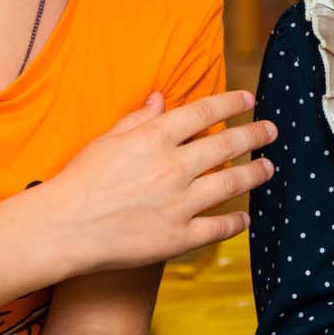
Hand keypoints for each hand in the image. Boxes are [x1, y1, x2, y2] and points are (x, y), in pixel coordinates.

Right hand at [35, 90, 277, 276]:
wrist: (62, 229)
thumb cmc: (79, 182)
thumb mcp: (107, 140)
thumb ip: (139, 119)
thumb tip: (161, 97)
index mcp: (155, 137)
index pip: (205, 112)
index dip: (232, 103)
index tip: (249, 99)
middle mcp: (174, 167)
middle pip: (227, 145)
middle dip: (255, 134)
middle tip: (271, 131)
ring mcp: (179, 203)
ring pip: (231, 184)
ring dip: (255, 173)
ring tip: (268, 168)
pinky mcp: (178, 237)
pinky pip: (218, 228)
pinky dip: (236, 222)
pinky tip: (245, 218)